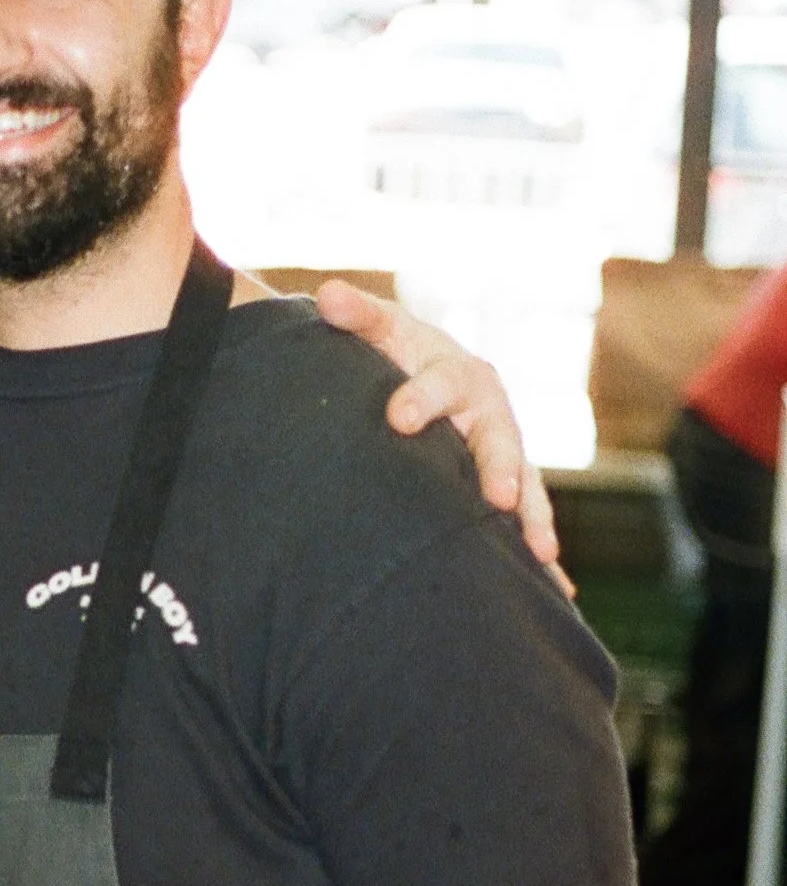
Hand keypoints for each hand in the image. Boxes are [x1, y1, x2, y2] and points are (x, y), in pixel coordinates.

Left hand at [312, 280, 566, 588]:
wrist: (424, 370)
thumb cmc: (397, 352)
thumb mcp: (378, 329)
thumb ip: (356, 316)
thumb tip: (327, 294)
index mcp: (456, 372)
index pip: (441, 382)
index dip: (422, 398)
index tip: (399, 416)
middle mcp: (489, 411)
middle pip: (500, 438)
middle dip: (501, 466)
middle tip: (499, 496)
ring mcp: (502, 450)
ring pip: (525, 483)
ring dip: (533, 516)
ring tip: (541, 551)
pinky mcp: (505, 483)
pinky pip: (526, 517)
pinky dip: (539, 549)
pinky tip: (558, 591)